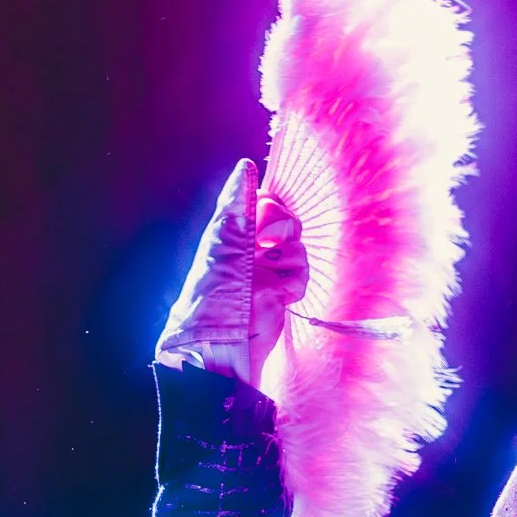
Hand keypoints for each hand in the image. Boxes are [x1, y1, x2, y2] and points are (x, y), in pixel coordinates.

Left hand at [156, 160, 306, 384]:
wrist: (222, 350)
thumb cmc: (215, 298)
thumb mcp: (226, 245)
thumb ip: (239, 206)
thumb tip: (246, 166)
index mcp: (231, 233)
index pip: (262, 201)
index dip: (270, 205)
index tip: (264, 215)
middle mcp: (249, 249)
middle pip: (284, 221)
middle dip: (282, 229)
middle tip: (267, 245)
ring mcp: (266, 272)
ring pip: (296, 248)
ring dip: (290, 260)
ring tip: (272, 278)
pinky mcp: (281, 294)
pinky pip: (301, 276)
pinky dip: (295, 283)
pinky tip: (281, 296)